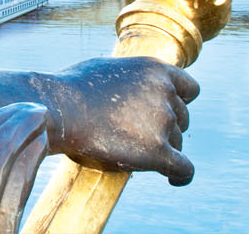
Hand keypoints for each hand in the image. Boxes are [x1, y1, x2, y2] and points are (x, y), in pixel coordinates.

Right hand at [49, 56, 198, 185]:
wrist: (59, 109)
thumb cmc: (71, 89)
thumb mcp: (106, 69)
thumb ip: (128, 78)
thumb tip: (128, 88)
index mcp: (155, 70)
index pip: (189, 89)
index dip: (179, 103)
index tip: (167, 114)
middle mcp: (165, 92)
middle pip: (182, 118)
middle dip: (167, 128)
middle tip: (141, 138)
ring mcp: (163, 121)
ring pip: (178, 143)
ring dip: (163, 149)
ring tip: (136, 155)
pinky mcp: (157, 150)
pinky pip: (183, 168)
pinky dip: (181, 175)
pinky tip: (173, 180)